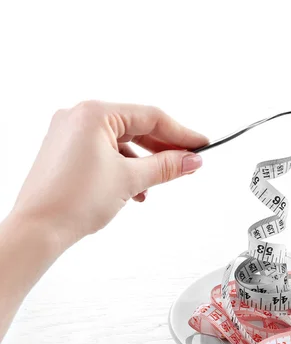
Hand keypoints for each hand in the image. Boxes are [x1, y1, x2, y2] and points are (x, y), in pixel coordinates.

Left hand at [11, 100, 207, 250]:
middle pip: (136, 128)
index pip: (151, 117)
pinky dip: (125, 167)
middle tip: (188, 162)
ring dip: (145, 162)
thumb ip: (166, 166)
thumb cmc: (72, 201)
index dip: (181, 133)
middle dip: (163, 149)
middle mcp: (79, 117)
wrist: (37, 230)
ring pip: (122, 142)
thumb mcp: (131, 179)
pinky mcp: (66, 152)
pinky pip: (106, 152)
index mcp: (94, 113)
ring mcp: (70, 134)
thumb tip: (191, 160)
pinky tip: (136, 188)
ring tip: (161, 181)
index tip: (201, 145)